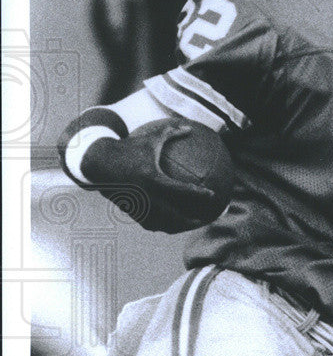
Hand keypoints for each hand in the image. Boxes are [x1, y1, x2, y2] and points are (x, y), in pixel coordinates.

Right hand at [85, 120, 219, 233]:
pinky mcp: (130, 211)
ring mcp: (137, 206)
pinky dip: (163, 226)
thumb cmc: (127, 147)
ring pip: (162, 224)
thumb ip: (171, 133)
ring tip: (192, 225)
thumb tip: (190, 127)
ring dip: (178, 227)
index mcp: (152, 178)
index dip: (198, 193)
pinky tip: (173, 224)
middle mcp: (144, 195)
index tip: (212, 195)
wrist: (97, 162)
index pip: (181, 189)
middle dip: (192, 222)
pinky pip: (150, 223)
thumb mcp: (150, 138)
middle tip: (206, 219)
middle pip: (174, 216)